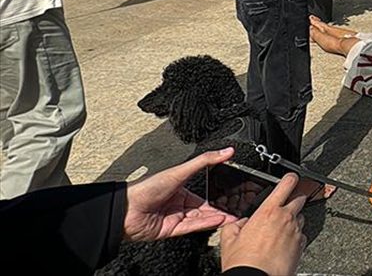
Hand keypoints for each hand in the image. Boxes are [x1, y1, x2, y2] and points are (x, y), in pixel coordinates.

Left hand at [123, 147, 238, 241]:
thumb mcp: (180, 171)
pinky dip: (206, 224)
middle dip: (220, 208)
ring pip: (201, 218)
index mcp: (180, 189)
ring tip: (232, 216)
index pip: (203, 193)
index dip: (217, 195)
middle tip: (236, 208)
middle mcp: (178, 203)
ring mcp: (175, 217)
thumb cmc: (147, 187)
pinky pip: (193, 227)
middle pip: (204, 208)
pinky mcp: (172, 230)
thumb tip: (226, 151)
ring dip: (216, 217)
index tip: (232, 194)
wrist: (126, 209)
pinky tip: (218, 220)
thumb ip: (205, 161)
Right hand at [219, 172, 306, 275]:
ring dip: (294, 219)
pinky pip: (302, 235)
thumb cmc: (244, 262)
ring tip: (280, 230)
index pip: (287, 184)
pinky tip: (283, 244)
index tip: (292, 176)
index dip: (291, 177)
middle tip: (286, 204)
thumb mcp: (229, 239)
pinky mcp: (301, 246)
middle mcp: (286, 219)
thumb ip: (236, 224)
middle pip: (300, 198)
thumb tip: (241, 222)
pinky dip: (295, 236)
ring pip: (301, 217)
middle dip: (295, 198)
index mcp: (269, 211)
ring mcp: (296, 232)